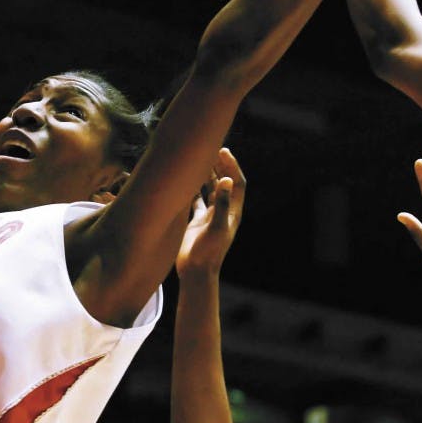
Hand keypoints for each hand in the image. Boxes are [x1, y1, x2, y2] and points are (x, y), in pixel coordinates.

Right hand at [176, 148, 245, 278]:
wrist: (196, 273)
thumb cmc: (208, 253)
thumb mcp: (216, 227)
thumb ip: (221, 203)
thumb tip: (227, 179)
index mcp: (232, 212)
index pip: (236, 183)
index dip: (232, 166)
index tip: (223, 150)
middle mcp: (222, 212)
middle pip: (224, 183)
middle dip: (219, 166)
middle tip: (209, 150)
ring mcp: (209, 217)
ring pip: (209, 190)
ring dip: (205, 175)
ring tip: (198, 160)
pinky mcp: (196, 222)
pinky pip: (196, 201)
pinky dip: (192, 189)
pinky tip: (184, 181)